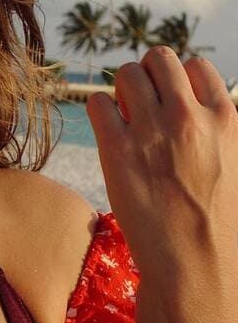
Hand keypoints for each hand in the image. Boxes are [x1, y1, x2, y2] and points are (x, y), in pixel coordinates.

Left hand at [87, 47, 237, 288]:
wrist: (195, 264)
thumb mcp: (231, 160)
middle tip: (143, 104)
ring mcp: (151, 131)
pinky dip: (100, 112)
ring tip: (127, 119)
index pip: (195, 65)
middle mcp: (189, 116)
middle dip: (148, 75)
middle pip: (158, 59)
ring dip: (122, 91)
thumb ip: (213, 127)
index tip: (172, 100)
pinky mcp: (117, 149)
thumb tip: (189, 100)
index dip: (179, 80)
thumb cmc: (215, 219)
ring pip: (126, 74)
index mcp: (226, 118)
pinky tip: (110, 133)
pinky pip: (97, 103)